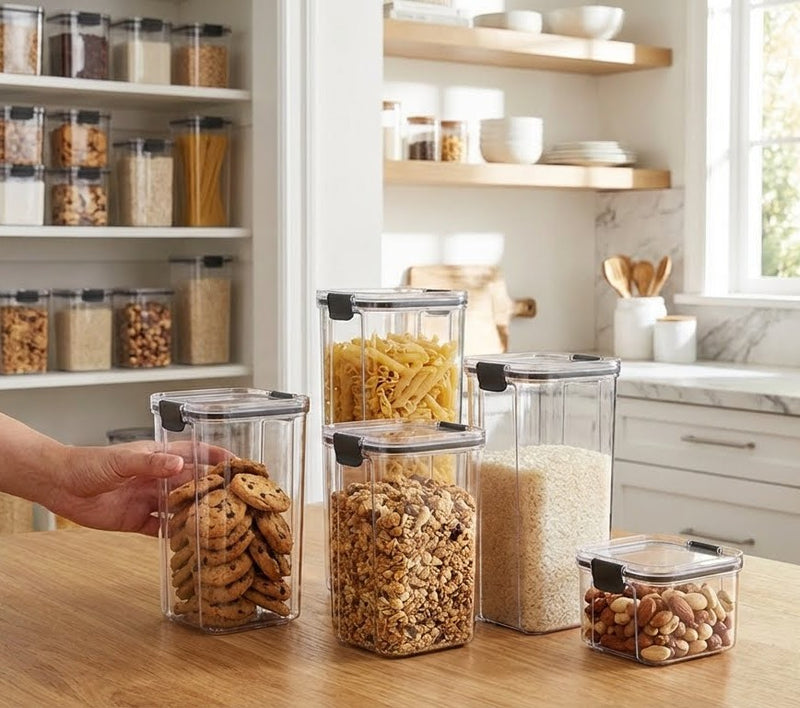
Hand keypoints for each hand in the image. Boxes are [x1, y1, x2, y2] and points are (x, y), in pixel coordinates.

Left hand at [48, 441, 232, 535]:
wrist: (59, 485)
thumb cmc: (89, 464)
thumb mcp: (121, 461)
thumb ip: (150, 463)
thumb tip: (178, 464)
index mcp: (159, 457)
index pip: (196, 454)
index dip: (217, 457)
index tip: (239, 463)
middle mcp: (159, 478)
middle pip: (193, 484)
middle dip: (213, 490)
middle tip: (236, 500)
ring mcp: (150, 499)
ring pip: (181, 508)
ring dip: (197, 514)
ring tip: (219, 524)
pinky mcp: (138, 520)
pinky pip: (162, 529)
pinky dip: (176, 535)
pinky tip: (190, 542)